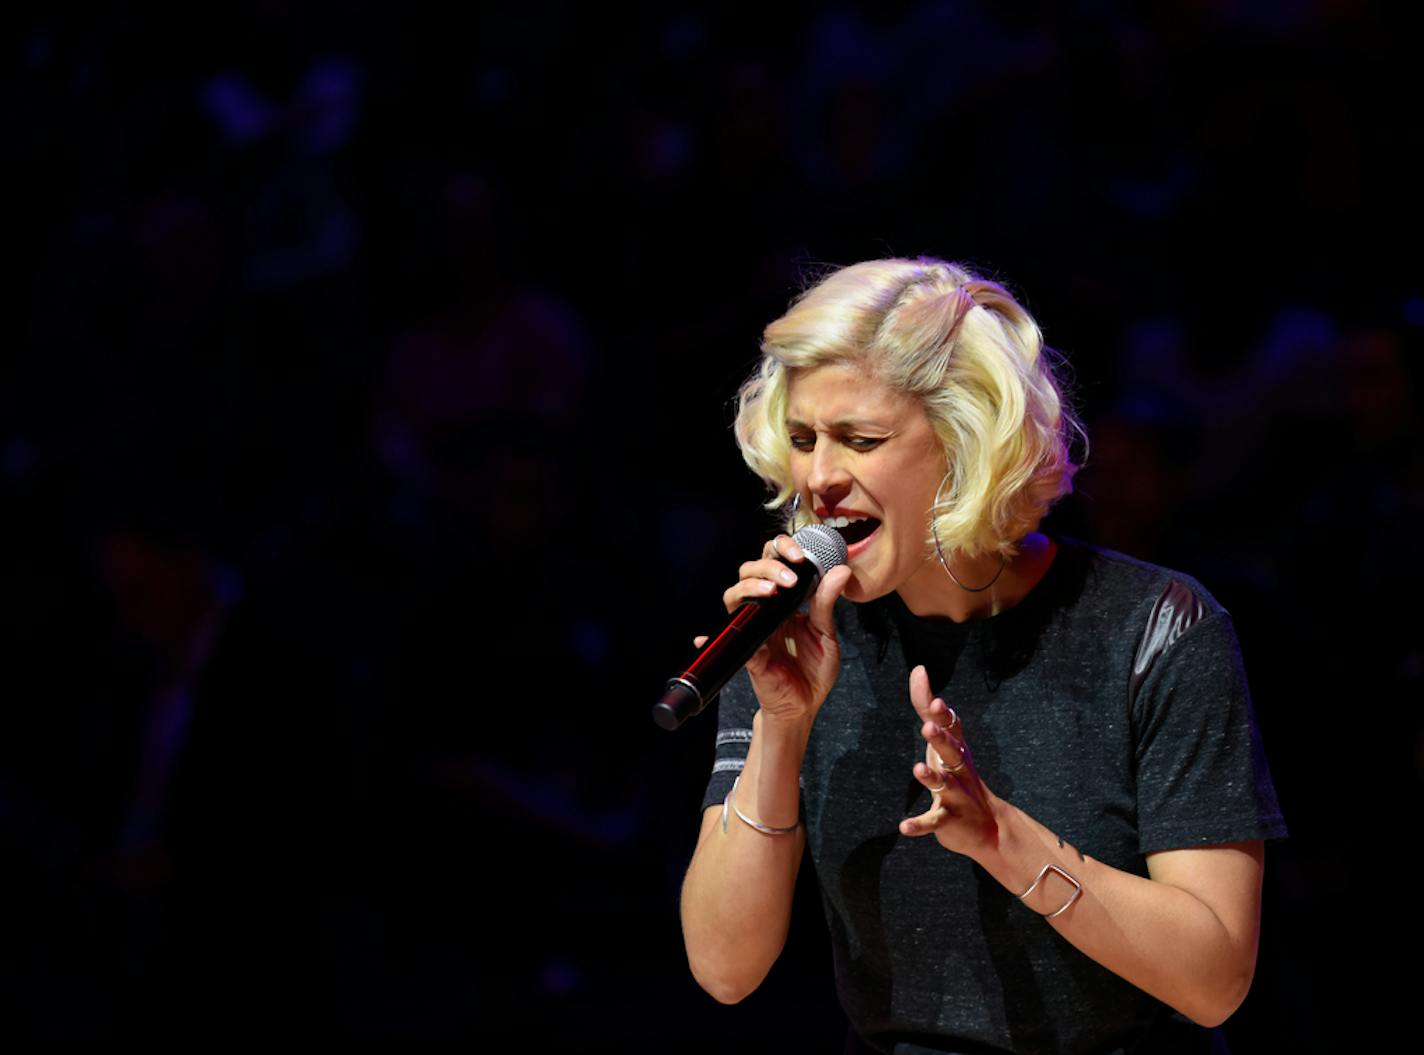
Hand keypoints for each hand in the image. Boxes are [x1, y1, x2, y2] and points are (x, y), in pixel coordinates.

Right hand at [694, 535, 851, 726]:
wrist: (805, 705)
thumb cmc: (814, 670)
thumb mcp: (826, 633)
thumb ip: (827, 603)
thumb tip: (840, 571)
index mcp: (785, 601)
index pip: (774, 562)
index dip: (782, 550)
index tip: (800, 554)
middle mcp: (765, 610)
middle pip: (749, 570)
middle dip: (767, 565)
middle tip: (790, 576)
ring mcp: (753, 629)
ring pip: (733, 595)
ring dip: (751, 587)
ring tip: (773, 591)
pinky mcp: (747, 652)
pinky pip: (725, 641)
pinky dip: (711, 638)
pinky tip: (703, 638)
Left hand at [898, 665, 1001, 856]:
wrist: (987, 826)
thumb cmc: (957, 774)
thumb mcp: (943, 740)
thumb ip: (927, 707)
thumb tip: (919, 669)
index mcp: (957, 750)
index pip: (952, 728)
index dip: (943, 715)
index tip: (935, 701)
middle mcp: (958, 770)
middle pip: (951, 752)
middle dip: (941, 739)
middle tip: (928, 727)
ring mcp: (956, 796)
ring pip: (944, 785)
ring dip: (931, 777)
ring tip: (918, 769)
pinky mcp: (949, 820)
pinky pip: (934, 822)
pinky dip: (919, 825)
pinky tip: (903, 827)